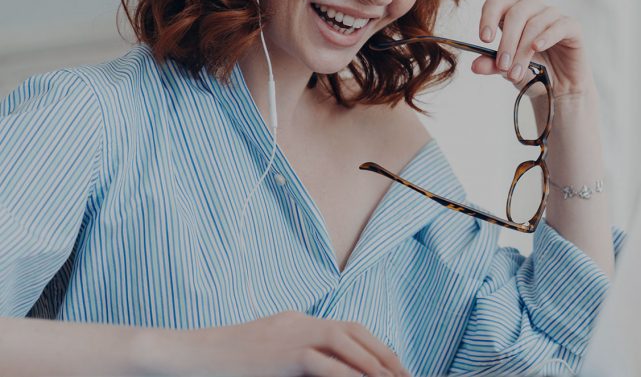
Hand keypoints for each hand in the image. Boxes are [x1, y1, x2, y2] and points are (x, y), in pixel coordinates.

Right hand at [144, 311, 409, 376]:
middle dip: (383, 353)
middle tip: (404, 375)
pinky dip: (347, 372)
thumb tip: (326, 371)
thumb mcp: (264, 359)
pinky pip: (323, 361)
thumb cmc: (220, 364)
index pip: (347, 328)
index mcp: (295, 322)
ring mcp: (289, 334)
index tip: (393, 365)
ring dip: (373, 362)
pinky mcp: (281, 353)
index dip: (374, 345)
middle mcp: (298, 322)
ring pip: (345, 341)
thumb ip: (294, 362)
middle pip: (354, 332)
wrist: (184, 355)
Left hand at [472, 0, 595, 101]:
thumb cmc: (532, 72)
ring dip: (523, 50)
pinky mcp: (571, 26)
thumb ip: (492, 65)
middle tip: (503, 65)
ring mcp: (552, 14)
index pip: (496, 4)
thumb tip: (475, 66)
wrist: (558, 88)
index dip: (488, 18)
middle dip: (507, 41)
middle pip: (515, 13)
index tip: (484, 40)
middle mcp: (531, 8)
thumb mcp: (507, 70)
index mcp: (511, 13)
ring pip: (534, 23)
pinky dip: (546, 37)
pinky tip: (537, 48)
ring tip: (516, 73)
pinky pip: (558, 26)